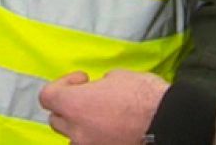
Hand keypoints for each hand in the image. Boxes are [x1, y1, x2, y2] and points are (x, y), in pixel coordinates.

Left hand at [40, 68, 168, 143]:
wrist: (168, 122)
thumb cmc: (143, 96)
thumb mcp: (117, 76)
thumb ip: (98, 85)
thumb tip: (100, 87)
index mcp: (73, 105)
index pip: (47, 97)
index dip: (62, 84)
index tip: (82, 80)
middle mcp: (77, 131)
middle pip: (57, 120)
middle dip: (69, 108)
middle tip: (89, 98)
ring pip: (74, 138)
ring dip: (82, 127)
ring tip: (102, 117)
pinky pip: (92, 144)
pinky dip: (98, 138)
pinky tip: (114, 129)